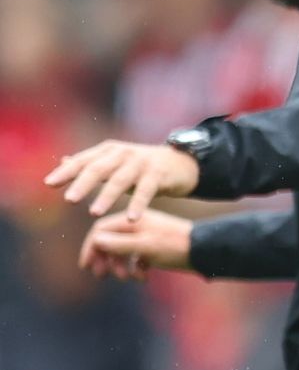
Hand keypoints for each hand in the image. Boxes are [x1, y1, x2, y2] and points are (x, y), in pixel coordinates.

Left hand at [44, 140, 199, 219]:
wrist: (179, 163)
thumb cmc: (140, 167)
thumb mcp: (115, 163)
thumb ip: (91, 164)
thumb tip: (63, 162)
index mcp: (108, 151)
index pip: (83, 161)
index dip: (66, 172)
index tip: (49, 184)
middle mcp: (123, 154)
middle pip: (99, 168)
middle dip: (83, 184)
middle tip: (70, 200)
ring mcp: (141, 162)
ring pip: (120, 180)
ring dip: (107, 196)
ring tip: (94, 212)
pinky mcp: (158, 173)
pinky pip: (146, 190)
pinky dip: (138, 204)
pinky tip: (132, 218)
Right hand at [78, 210, 192, 280]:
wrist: (205, 251)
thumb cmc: (175, 246)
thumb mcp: (145, 246)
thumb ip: (120, 244)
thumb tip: (96, 241)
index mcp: (133, 220)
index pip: (101, 230)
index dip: (91, 248)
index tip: (87, 267)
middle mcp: (138, 226)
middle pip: (109, 242)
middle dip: (104, 259)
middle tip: (102, 275)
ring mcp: (146, 237)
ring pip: (122, 252)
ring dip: (120, 267)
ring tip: (127, 278)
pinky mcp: (154, 248)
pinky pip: (136, 259)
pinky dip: (136, 269)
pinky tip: (143, 277)